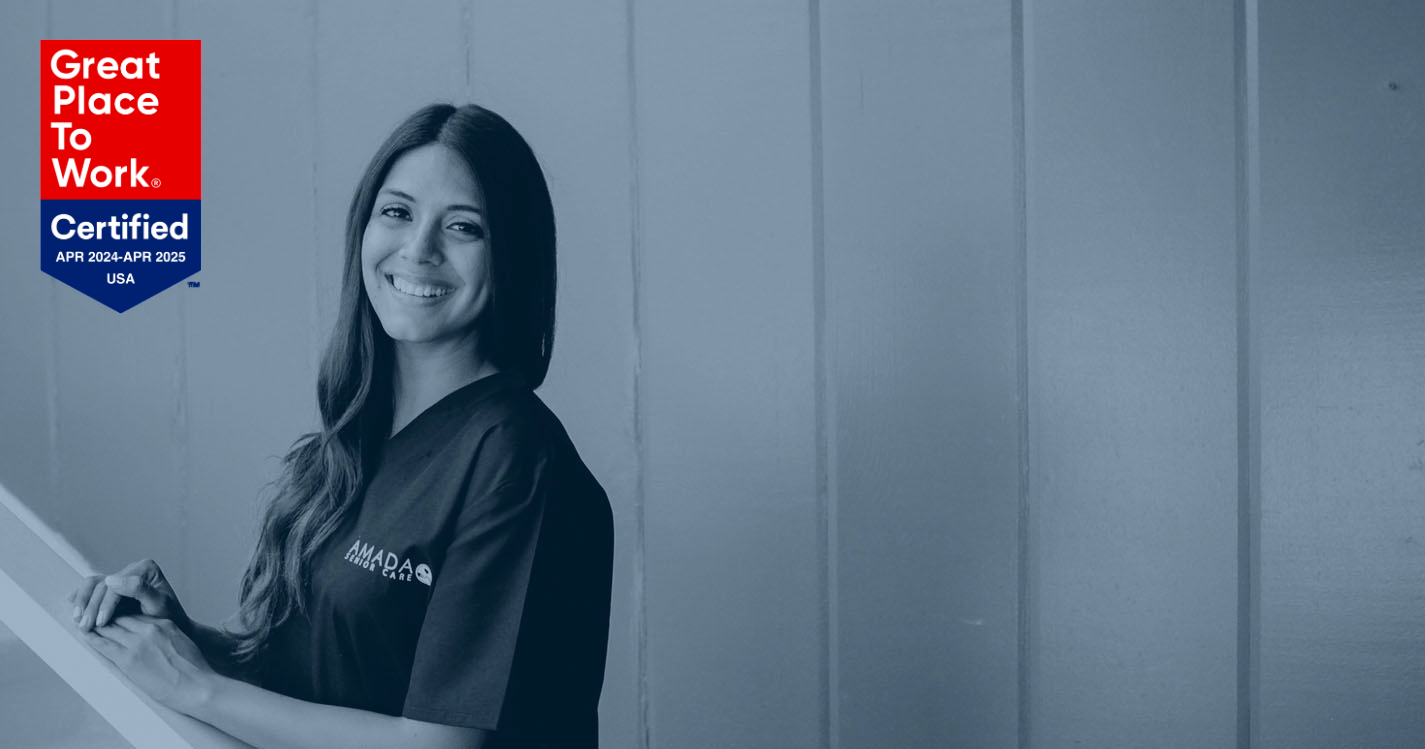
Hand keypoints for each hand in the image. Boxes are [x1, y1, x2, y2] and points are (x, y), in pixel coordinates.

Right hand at [70, 559, 190, 632]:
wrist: (172, 624)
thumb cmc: (168, 615)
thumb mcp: (159, 604)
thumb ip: (139, 589)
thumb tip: (112, 579)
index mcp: (145, 568)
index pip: (118, 585)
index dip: (106, 604)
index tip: (101, 623)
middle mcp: (131, 569)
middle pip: (103, 585)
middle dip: (92, 607)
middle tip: (85, 627)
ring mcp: (120, 577)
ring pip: (93, 585)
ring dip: (83, 603)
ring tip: (78, 621)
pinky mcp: (112, 588)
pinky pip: (92, 589)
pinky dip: (81, 598)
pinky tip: (73, 608)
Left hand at [84, 614, 215, 713]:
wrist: (197, 687)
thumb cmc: (194, 671)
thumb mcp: (182, 643)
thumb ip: (167, 636)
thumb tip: (157, 641)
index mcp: (164, 624)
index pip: (135, 615)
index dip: (121, 615)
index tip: (112, 617)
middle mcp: (150, 629)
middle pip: (120, 618)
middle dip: (106, 618)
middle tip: (92, 618)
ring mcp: (138, 643)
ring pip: (109, 628)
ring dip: (95, 626)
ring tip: (84, 624)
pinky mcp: (128, 659)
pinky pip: (104, 645)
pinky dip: (92, 639)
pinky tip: (85, 636)